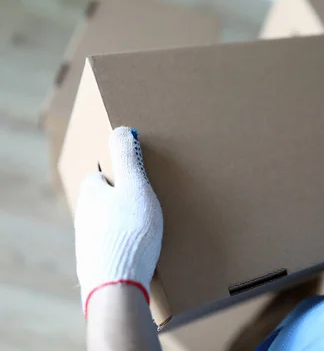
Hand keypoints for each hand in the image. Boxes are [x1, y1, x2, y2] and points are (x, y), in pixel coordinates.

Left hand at [75, 127, 162, 316]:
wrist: (118, 285)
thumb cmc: (129, 232)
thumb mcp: (135, 187)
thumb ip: (128, 158)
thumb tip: (120, 129)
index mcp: (91, 193)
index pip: (99, 175)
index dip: (117, 174)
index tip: (135, 177)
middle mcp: (84, 216)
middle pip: (104, 200)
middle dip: (122, 200)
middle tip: (146, 202)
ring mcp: (89, 242)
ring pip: (107, 224)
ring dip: (123, 223)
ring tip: (148, 227)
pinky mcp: (97, 263)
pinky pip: (112, 246)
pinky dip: (124, 244)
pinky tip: (141, 249)